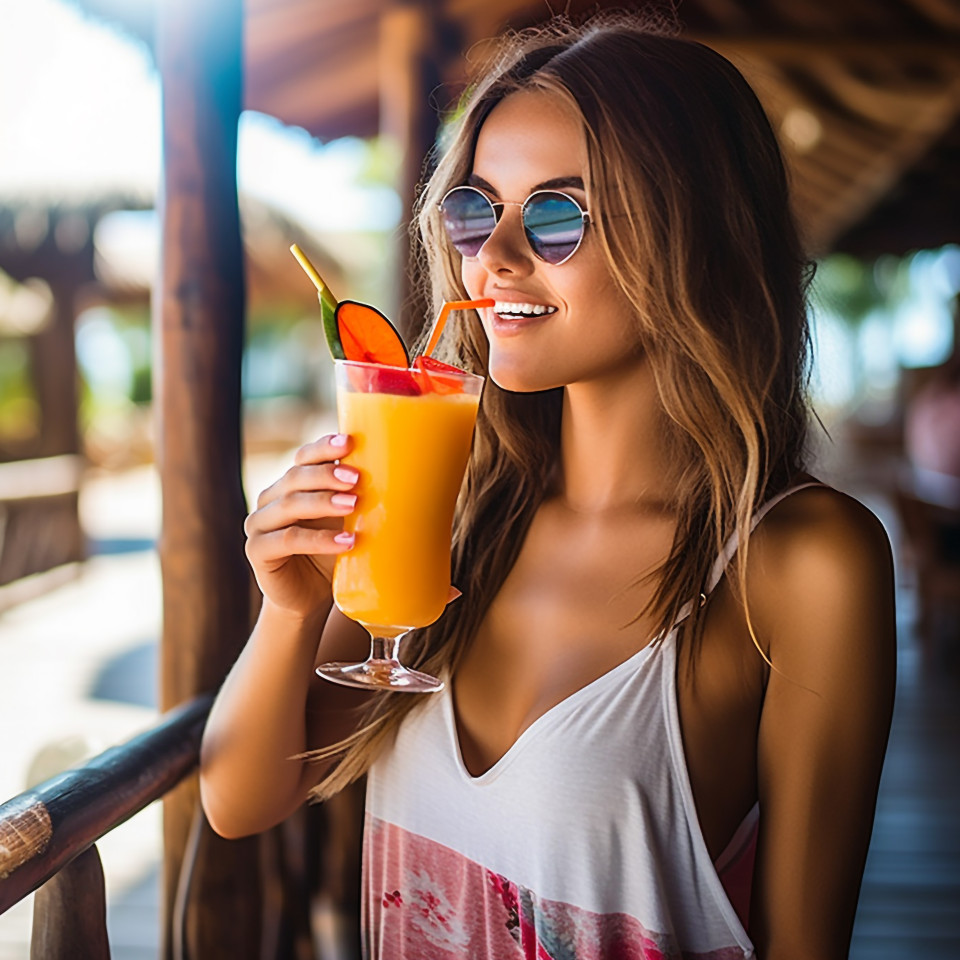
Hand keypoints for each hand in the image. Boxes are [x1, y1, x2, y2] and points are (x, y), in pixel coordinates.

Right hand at [244, 434, 357, 618]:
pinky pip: (288, 540)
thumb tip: (392, 469)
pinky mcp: (257, 551)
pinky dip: (319, 540)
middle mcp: (270, 500)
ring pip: (290, 505)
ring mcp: (259, 525)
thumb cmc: (330, 553)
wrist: (310, 598)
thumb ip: (352, 496)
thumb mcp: (344, 520)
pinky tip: (346, 542)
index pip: (303, 458)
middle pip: (295, 478)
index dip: (323, 448)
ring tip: (354, 505)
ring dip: (324, 502)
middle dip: (327, 475)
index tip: (349, 442)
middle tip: (357, 478)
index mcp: (289, 485)